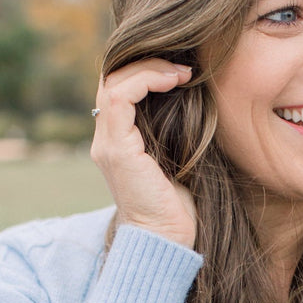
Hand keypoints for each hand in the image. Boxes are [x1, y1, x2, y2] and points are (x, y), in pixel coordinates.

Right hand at [91, 59, 197, 249]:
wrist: (166, 240)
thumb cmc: (179, 206)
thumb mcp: (178, 158)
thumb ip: (175, 131)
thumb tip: (196, 99)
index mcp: (119, 141)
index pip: (119, 88)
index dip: (145, 69)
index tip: (182, 71)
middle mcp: (106, 140)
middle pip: (112, 78)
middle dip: (146, 62)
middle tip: (184, 65)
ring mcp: (107, 144)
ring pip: (113, 81)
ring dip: (148, 67)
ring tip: (181, 71)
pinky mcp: (116, 149)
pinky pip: (119, 97)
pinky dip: (146, 80)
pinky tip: (173, 81)